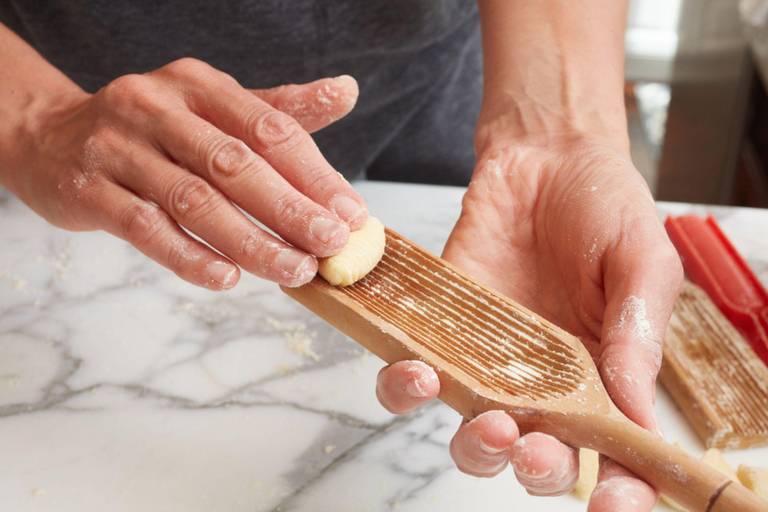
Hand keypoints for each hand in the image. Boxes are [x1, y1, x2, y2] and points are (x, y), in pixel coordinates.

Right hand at [3, 58, 365, 289]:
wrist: (50, 136)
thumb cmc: (153, 129)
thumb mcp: (213, 106)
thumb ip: (277, 109)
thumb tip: (347, 91)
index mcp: (199, 85)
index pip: (268, 129)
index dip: (315, 174)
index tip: (351, 215)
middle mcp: (158, 108)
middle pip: (234, 164)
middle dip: (290, 209)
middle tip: (331, 246)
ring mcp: (118, 147)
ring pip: (194, 200)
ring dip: (250, 241)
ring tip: (293, 270)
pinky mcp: (88, 189)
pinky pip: (145, 227)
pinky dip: (188, 256)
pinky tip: (226, 278)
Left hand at [376, 133, 682, 509]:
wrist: (545, 157)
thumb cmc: (605, 206)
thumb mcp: (643, 264)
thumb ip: (637, 335)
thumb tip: (632, 411)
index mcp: (605, 377)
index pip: (613, 455)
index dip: (616, 492)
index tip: (611, 505)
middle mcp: (545, 381)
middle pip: (534, 457)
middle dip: (532, 467)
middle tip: (531, 442)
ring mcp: (490, 359)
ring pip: (472, 432)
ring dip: (472, 444)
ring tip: (484, 418)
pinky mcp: (441, 328)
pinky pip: (413, 375)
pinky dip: (405, 385)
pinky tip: (415, 367)